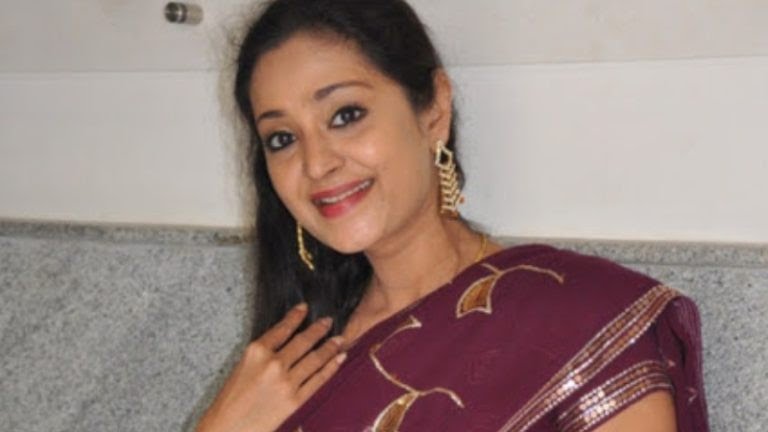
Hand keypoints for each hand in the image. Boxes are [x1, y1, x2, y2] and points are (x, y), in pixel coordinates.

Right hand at [196, 303, 346, 431]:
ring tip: (339, 339)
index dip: (295, 317)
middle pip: (302, 341)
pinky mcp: (295, 400)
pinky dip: (330, 367)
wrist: (227, 428)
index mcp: (256, 352)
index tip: (304, 308)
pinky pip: (317, 379)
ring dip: (330, 347)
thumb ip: (262, 354)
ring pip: (314, 359)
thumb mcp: (241, 367)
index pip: (282, 328)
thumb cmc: (229, 401)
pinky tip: (339, 359)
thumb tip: (285, 343)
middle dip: (318, 329)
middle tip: (329, 321)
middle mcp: (273, 364)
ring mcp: (286, 382)